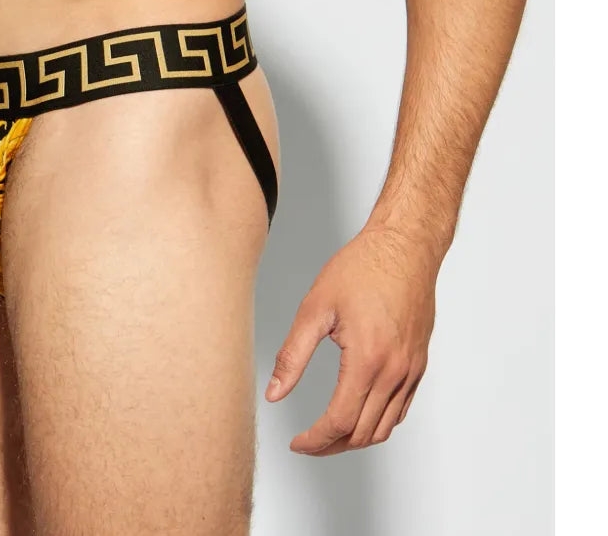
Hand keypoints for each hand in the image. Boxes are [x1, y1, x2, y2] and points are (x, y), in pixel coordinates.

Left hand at [266, 222, 437, 453]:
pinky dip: (378, 422)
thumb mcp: (316, 308)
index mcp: (367, 361)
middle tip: (308, 442)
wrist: (404, 247)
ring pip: (385, 428)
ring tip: (329, 434)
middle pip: (363, 433)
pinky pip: (400, 410)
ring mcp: (410, 370)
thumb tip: (274, 393)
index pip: (340, 422)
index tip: (297, 443)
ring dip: (355, 439)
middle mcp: (394, 372)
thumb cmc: (362, 268)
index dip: (315, 440)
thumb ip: (292, 355)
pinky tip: (358, 413)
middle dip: (332, 446)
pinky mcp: (419, 364)